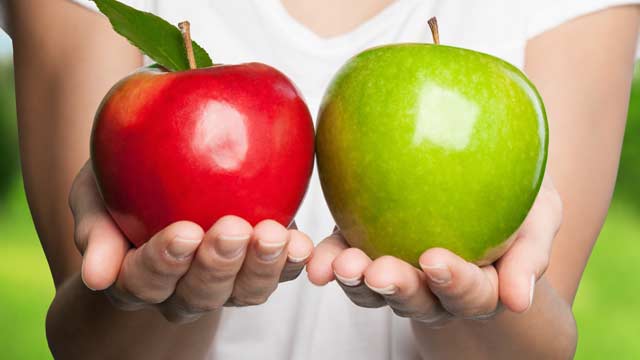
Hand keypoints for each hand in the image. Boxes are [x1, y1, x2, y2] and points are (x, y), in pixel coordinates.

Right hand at [70, 161, 312, 322]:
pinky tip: (300, 242)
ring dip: (261, 266)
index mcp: (136, 277)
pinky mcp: (259, 266)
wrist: (163, 174)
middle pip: (199, 294)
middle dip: (217, 264)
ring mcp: (225, 283)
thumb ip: (94, 229)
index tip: (182, 232)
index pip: (143, 281)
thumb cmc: (121, 183)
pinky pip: (279, 273)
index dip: (162, 263)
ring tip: (273, 235)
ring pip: (244, 292)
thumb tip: (95, 276)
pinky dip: (291, 260)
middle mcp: (180, 290)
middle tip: (231, 230)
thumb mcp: (94, 194)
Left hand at [306, 176, 561, 325]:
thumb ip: (531, 255)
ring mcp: (397, 270)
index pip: (470, 293)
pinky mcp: (367, 247)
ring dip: (355, 281)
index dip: (454, 282)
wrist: (485, 175)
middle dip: (396, 288)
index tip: (435, 259)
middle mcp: (434, 288)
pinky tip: (315, 256)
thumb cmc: (521, 197)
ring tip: (340, 264)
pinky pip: (344, 261)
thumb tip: (518, 302)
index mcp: (478, 286)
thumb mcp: (541, 216)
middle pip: (416, 300)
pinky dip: (328, 260)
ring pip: (373, 290)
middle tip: (378, 272)